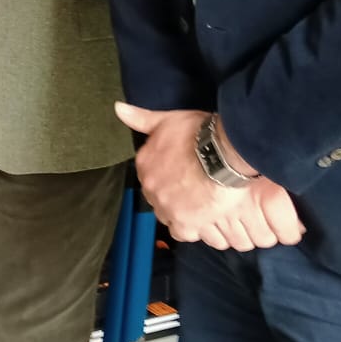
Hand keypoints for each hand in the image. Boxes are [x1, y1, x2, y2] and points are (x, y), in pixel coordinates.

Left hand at [114, 102, 302, 249]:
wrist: (222, 155)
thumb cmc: (198, 134)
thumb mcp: (167, 120)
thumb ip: (141, 118)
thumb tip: (118, 109)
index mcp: (144, 164)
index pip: (149, 175)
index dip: (165, 174)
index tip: (179, 172)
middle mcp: (150, 188)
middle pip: (157, 196)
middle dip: (171, 193)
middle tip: (191, 187)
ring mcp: (166, 207)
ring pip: (167, 215)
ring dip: (178, 211)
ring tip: (197, 202)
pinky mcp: (186, 223)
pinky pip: (182, 233)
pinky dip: (190, 228)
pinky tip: (201, 218)